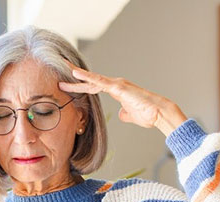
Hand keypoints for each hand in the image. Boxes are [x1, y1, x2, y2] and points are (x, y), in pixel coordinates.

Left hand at [57, 60, 186, 135]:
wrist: (159, 114)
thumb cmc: (148, 115)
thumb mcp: (129, 115)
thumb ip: (123, 114)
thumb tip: (120, 114)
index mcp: (116, 90)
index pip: (92, 86)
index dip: (79, 85)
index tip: (65, 84)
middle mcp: (115, 85)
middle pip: (89, 80)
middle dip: (74, 76)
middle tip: (59, 68)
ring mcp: (116, 84)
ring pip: (92, 78)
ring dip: (77, 74)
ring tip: (63, 67)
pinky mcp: (118, 87)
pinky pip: (99, 81)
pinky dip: (87, 77)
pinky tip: (76, 73)